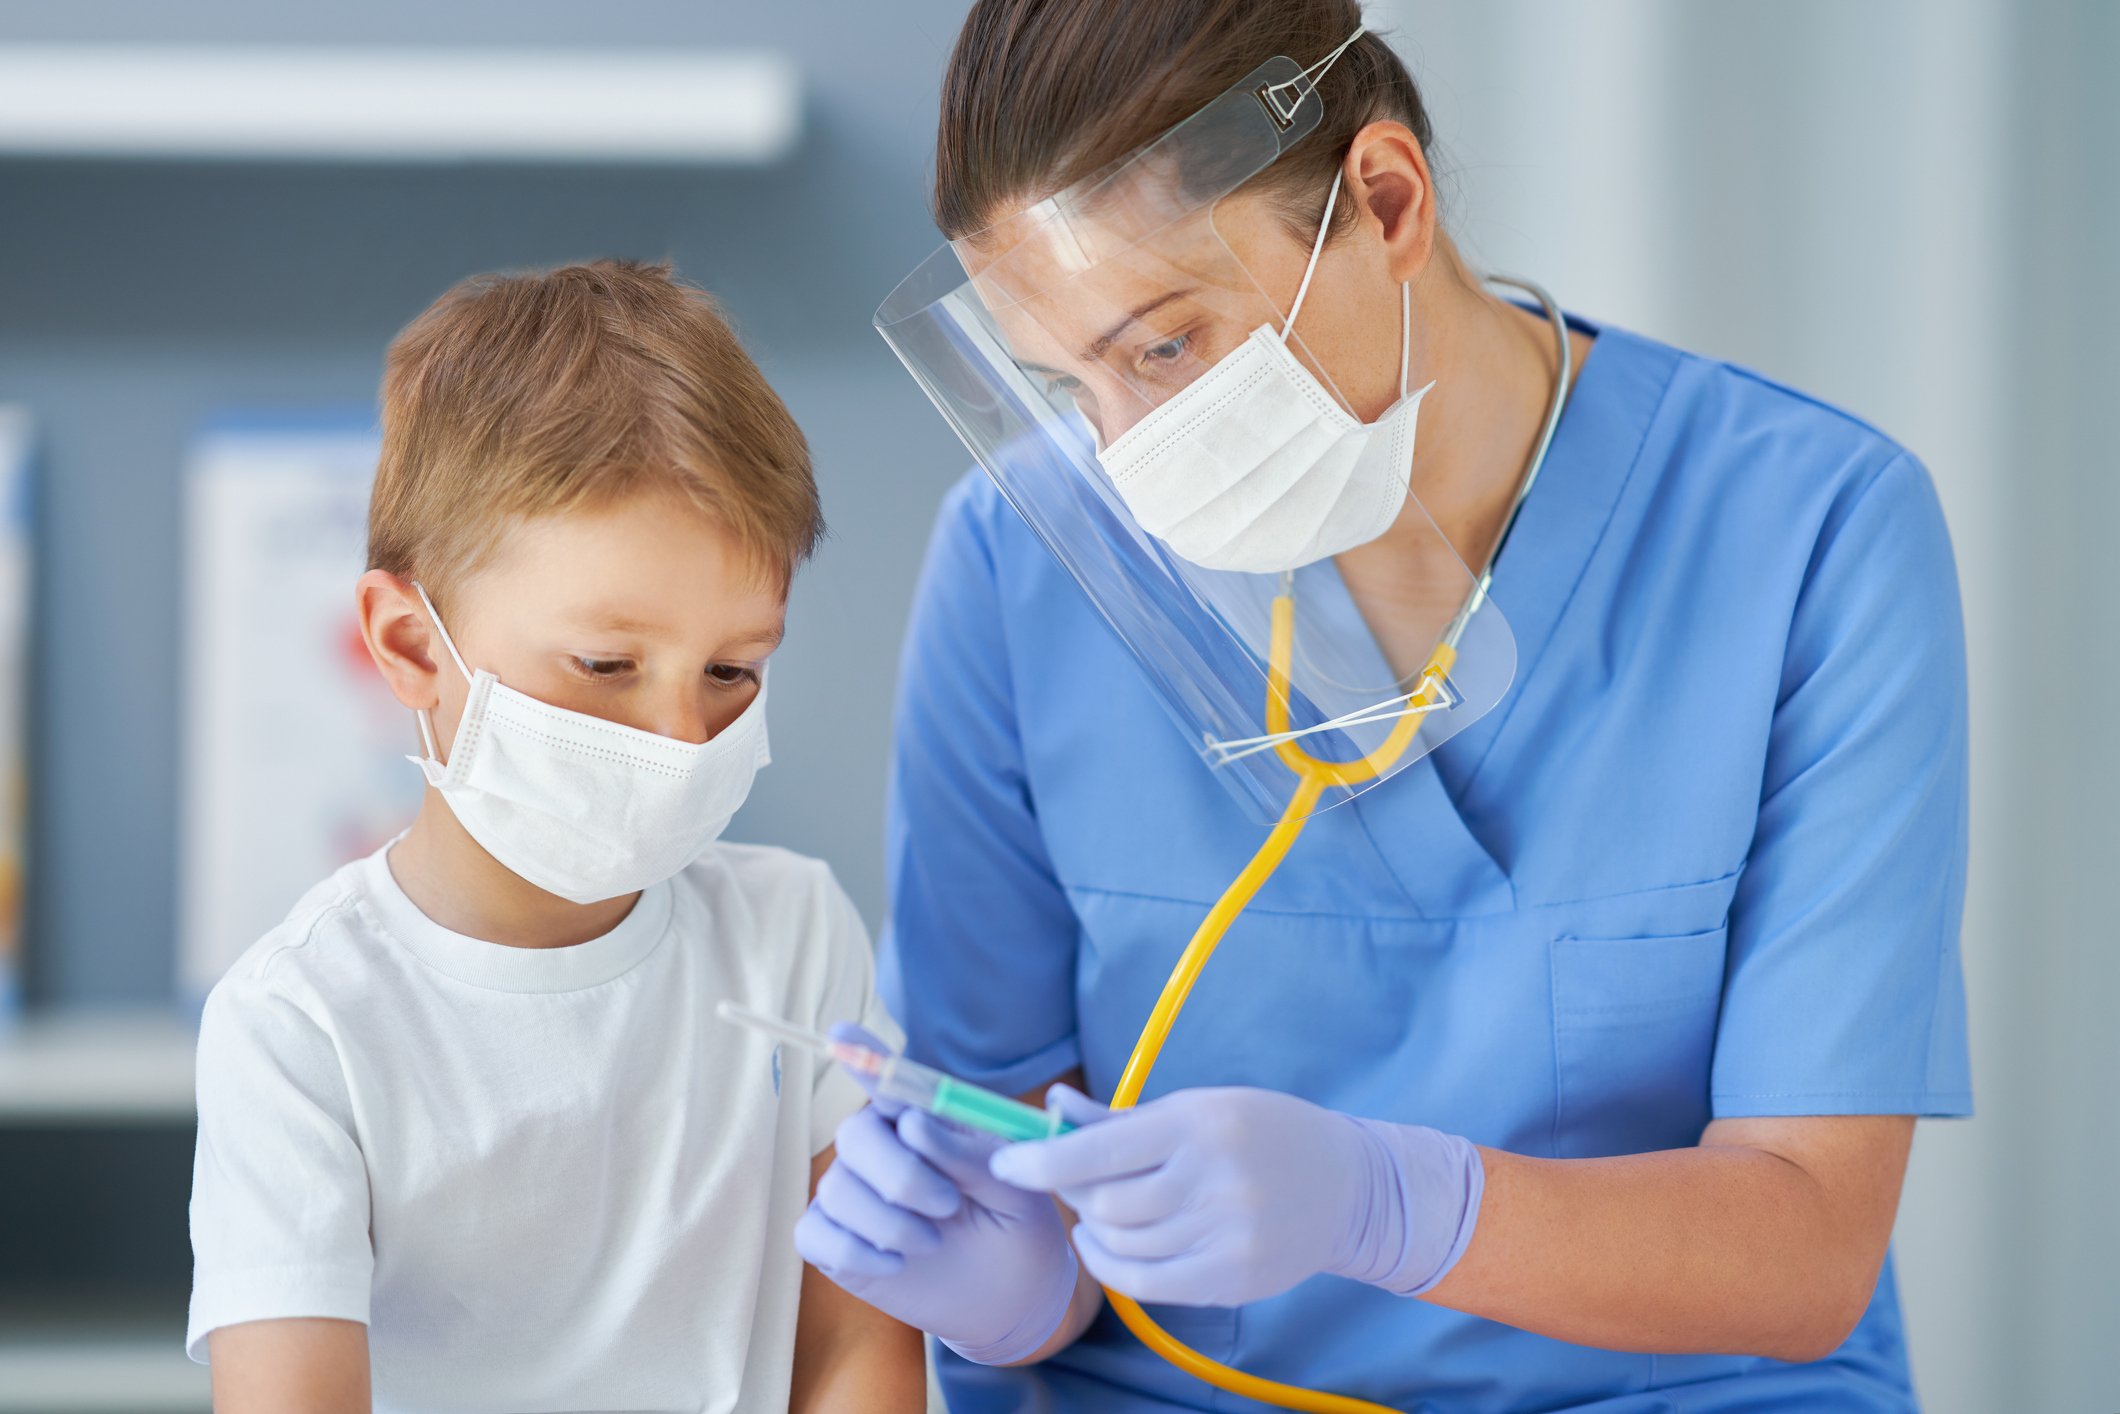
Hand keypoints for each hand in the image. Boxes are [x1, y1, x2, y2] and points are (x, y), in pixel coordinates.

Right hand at [794, 1028, 1078, 1364]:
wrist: (1012, 1299)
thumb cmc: (1018, 1229)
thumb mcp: (1015, 1189)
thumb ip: (972, 1154)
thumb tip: (914, 1123)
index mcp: (925, 1123)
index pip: (888, 1081)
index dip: (862, 1057)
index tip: (841, 1034)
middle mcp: (881, 1149)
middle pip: (855, 1134)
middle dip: (899, 1173)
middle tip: (948, 1205)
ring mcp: (853, 1194)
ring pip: (836, 1188)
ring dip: (889, 1220)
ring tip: (934, 1241)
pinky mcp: (834, 1242)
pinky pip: (815, 1234)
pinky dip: (856, 1251)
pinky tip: (896, 1264)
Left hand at [991, 1085, 1482, 1307]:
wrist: (1348, 1185)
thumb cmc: (1261, 1133)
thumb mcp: (1197, 1107)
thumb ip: (1120, 1118)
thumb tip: (1052, 1108)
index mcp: (1199, 1124)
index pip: (1100, 1150)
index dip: (1042, 1161)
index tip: (1006, 1164)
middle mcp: (1214, 1180)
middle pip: (1107, 1203)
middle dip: (1075, 1194)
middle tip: (1073, 1180)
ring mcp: (1226, 1234)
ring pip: (1123, 1243)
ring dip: (1094, 1228)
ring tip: (1100, 1208)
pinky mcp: (1233, 1277)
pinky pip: (1146, 1283)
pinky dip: (1111, 1266)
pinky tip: (1104, 1247)